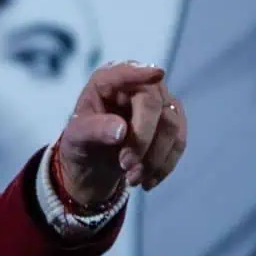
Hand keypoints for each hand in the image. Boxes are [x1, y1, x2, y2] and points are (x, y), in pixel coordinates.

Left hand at [57, 61, 187, 206]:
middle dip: (142, 140)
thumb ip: (94, 130)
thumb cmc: (82, 142)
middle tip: (125, 166)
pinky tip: (147, 181)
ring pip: (171, 125)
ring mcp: (158, 101)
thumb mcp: (77, 138)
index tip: (156, 74)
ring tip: (132, 179)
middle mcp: (135, 85)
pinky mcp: (171, 121)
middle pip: (153, 104)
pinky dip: (164, 165)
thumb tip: (121, 130)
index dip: (140, 73)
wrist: (95, 164)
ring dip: (154, 158)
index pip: (123, 73)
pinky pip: (178, 142)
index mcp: (106, 82)